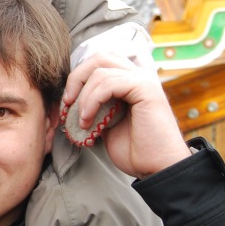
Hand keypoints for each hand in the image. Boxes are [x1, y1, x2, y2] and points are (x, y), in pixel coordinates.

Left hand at [63, 53, 191, 178]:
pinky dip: (92, 101)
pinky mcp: (146, 88)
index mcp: (131, 81)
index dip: (79, 77)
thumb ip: (96, 106)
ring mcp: (144, 80)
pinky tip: (88, 120)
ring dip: (83, 97)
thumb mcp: (107, 123)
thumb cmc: (135, 151)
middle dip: (77, 78)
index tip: (67, 103)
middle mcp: (139, 75)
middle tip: (67, 103)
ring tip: (81, 121)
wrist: (157, 168)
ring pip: (100, 71)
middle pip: (99, 57)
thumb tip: (72, 99)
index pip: (101, 61)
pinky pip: (109, 83)